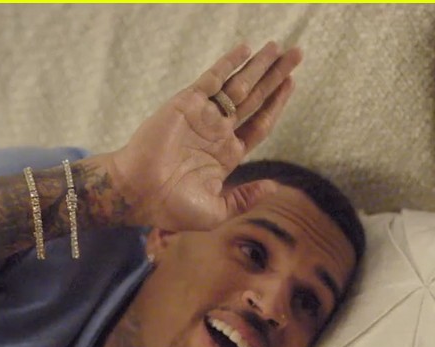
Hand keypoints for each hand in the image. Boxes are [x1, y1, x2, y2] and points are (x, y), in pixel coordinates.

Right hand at [106, 41, 300, 230]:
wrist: (138, 193)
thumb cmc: (171, 208)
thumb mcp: (216, 211)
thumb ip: (244, 198)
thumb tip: (273, 186)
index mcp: (227, 155)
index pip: (260, 123)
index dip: (276, 103)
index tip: (291, 83)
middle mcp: (218, 131)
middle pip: (255, 98)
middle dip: (275, 76)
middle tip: (297, 54)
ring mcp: (203, 116)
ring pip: (239, 85)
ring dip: (259, 66)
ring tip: (279, 47)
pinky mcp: (187, 104)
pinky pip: (213, 79)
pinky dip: (229, 64)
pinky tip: (246, 49)